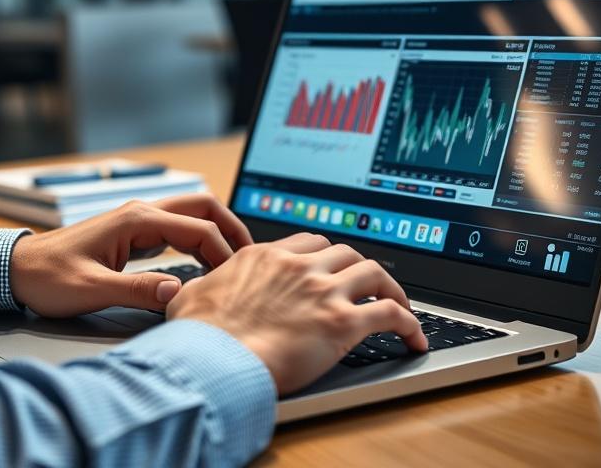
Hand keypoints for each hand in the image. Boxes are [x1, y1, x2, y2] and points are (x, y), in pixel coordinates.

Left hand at [9, 194, 251, 316]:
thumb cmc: (48, 278)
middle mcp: (140, 212)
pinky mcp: (132, 233)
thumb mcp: (92, 289)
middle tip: (250, 259)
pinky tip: (204, 264)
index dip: (223, 252)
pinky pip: (176, 228)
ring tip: (234, 263)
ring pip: (191, 215)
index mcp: (136, 219)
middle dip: (231, 229)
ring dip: (216, 232)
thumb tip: (180, 291)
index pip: (198, 228)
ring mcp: (137, 220)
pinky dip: (199, 240)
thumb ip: (138, 289)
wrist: (15, 270)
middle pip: (203, 207)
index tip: (236, 279)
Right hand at [166, 232, 427, 394]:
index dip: (325, 255)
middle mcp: (299, 267)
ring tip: (399, 306)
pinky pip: (389, 313)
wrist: (215, 358)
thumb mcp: (191, 296)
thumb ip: (200, 287)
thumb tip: (188, 291)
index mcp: (265, 256)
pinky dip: (408, 322)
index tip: (332, 267)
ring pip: (373, 273)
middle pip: (345, 252)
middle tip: (367, 286)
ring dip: (391, 288)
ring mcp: (324, 291)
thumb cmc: (199, 334)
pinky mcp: (343, 323)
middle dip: (358, 268)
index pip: (308, 242)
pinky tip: (412, 336)